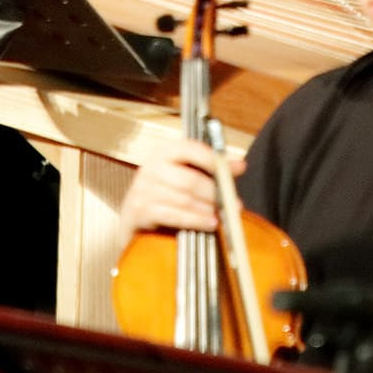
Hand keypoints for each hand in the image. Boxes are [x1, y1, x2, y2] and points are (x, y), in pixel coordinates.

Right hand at [117, 138, 233, 237]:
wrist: (134, 217)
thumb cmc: (166, 192)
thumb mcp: (185, 174)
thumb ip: (211, 169)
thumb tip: (239, 166)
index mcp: (164, 152)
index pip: (190, 149)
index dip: (213, 160)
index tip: (235, 169)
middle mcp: (151, 167)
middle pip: (189, 180)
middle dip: (214, 193)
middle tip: (232, 201)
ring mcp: (143, 190)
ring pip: (183, 200)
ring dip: (207, 209)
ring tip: (222, 215)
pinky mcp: (140, 211)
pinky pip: (173, 216)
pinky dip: (195, 221)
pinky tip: (209, 224)